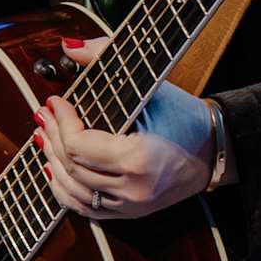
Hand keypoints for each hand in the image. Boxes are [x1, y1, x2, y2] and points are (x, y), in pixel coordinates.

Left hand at [34, 55, 219, 221]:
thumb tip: (68, 46)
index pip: (79, 145)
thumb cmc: (187, 117)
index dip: (62, 121)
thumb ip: (106, 61)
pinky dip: (65, 190)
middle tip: (44, 114)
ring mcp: (130, 206)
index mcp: (138, 159)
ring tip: (44, 137)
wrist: (216, 150)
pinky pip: (85, 208)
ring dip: (52, 162)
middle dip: (53, 137)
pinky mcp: (130, 213)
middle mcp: (133, 189)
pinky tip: (54, 170)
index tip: (56, 101)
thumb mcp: (153, 86)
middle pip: (72, 166)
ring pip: (73, 191)